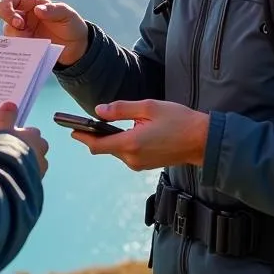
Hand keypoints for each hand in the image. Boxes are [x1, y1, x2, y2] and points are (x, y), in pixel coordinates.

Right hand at [0, 0, 88, 66]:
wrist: (76, 47)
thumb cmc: (71, 25)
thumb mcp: (67, 14)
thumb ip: (54, 10)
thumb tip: (36, 10)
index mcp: (31, 3)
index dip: (8, 6)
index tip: (19, 21)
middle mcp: (22, 16)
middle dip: (4, 17)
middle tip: (19, 27)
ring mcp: (21, 31)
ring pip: (6, 30)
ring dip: (13, 37)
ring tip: (30, 44)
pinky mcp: (23, 45)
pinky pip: (12, 46)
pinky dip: (15, 49)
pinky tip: (24, 54)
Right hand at [0, 101, 49, 176]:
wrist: (3, 180)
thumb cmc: (1, 150)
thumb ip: (5, 117)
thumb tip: (11, 104)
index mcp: (34, 138)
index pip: (32, 133)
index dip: (22, 136)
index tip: (11, 139)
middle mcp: (41, 154)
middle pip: (37, 150)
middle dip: (28, 151)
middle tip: (11, 154)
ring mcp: (39, 173)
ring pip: (35, 167)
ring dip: (27, 168)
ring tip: (9, 170)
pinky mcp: (35, 188)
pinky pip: (30, 182)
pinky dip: (23, 181)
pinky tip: (11, 182)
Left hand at [70, 100, 209, 171]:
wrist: (202, 141)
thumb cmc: (179, 120)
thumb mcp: (149, 107)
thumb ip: (121, 109)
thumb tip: (99, 111)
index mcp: (131, 144)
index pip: (97, 144)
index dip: (82, 137)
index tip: (70, 129)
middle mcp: (132, 158)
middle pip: (104, 148)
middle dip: (94, 136)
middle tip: (87, 121)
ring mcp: (139, 164)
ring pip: (116, 151)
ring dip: (110, 139)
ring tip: (110, 122)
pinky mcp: (145, 165)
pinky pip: (127, 154)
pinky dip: (122, 143)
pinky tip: (129, 130)